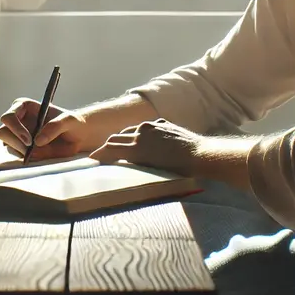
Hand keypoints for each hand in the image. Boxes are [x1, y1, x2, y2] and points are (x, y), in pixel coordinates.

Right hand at [0, 97, 89, 160]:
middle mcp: (17, 120)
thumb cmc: (73, 123)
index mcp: (24, 107)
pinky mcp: (22, 149)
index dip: (15, 128)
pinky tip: (39, 157)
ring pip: (7, 146)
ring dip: (21, 152)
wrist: (79, 138)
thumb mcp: (69, 121)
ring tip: (40, 153)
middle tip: (31, 151)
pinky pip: (16, 156)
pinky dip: (25, 159)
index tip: (30, 140)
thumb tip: (37, 141)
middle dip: (15, 143)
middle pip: (3, 132)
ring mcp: (17, 136)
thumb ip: (55, 126)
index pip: (9, 116)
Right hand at [89, 119, 203, 176]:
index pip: (111, 148)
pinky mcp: (162, 123)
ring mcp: (152, 126)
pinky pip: (145, 127)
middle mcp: (141, 133)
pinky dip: (138, 133)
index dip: (100, 154)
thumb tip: (122, 164)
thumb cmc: (179, 170)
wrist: (201, 155)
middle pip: (117, 138)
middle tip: (102, 154)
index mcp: (136, 148)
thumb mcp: (152, 171)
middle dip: (107, 146)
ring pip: (130, 130)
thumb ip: (134, 164)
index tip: (93, 158)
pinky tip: (142, 139)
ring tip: (120, 145)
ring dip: (122, 138)